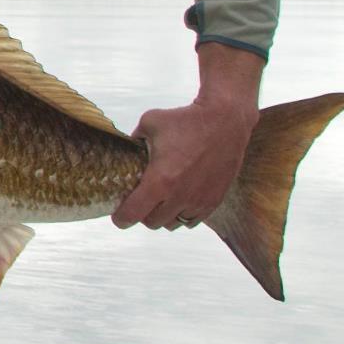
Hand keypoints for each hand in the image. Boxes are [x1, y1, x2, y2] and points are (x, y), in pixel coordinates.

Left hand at [112, 43, 263, 229]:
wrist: (225, 121)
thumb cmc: (185, 119)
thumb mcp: (149, 123)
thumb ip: (134, 139)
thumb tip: (126, 147)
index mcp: (159, 181)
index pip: (134, 213)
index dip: (121, 218)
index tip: (118, 217)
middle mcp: (179, 196)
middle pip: (152, 222)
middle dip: (141, 215)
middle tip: (139, 203)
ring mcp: (199, 201)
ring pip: (173, 223)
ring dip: (163, 216)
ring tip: (159, 201)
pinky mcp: (214, 200)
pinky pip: (192, 220)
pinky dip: (182, 215)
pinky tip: (178, 201)